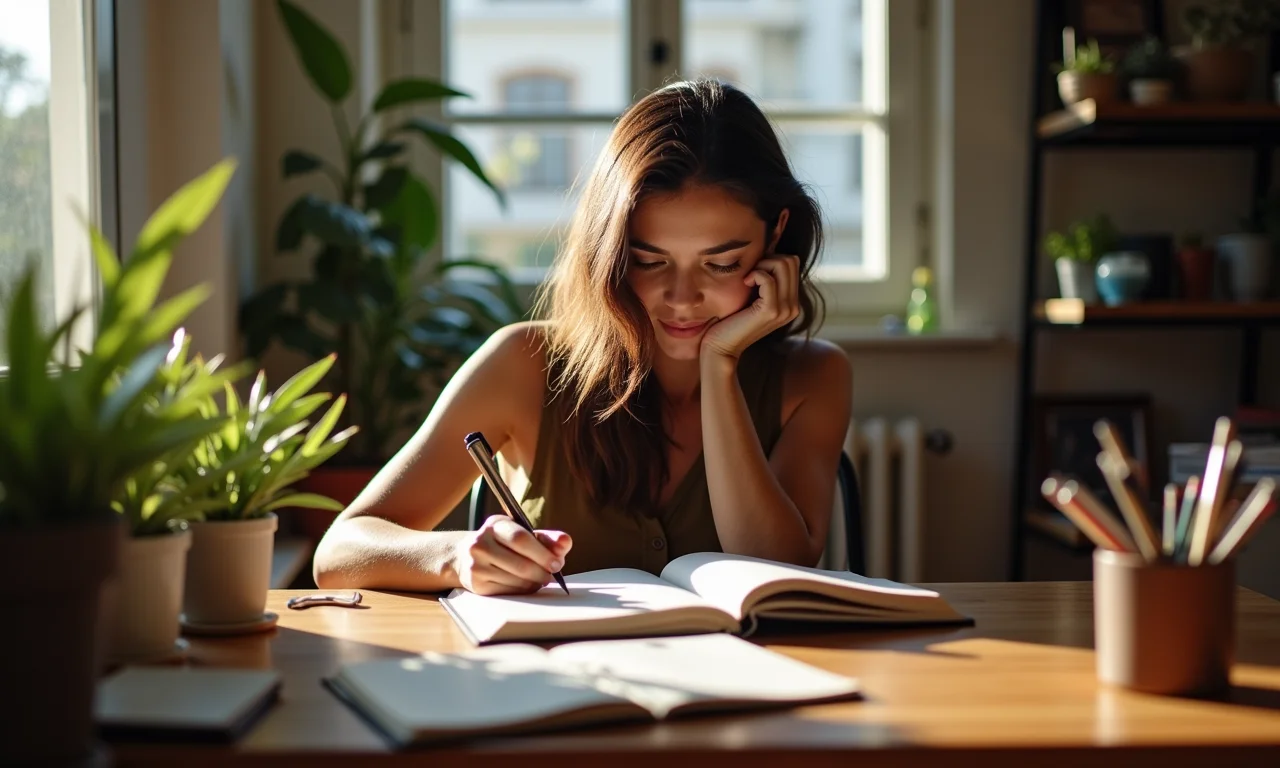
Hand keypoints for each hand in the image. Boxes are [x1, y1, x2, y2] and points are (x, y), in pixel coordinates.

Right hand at [452, 516, 572, 595]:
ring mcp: (476, 565)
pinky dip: (523, 590)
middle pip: (520, 564)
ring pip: (516, 580)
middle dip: (542, 572)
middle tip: (551, 575)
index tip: (558, 563)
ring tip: (540, 579)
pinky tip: (526, 584)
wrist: (466, 556)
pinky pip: (508, 591)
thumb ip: (546, 538)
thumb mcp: (522, 534)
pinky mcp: (476, 584)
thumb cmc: (503, 544)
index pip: (521, 539)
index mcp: (495, 525)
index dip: (543, 553)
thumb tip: (566, 542)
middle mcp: (480, 544)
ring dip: (534, 583)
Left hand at [700, 254, 800, 361]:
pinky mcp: (771, 311)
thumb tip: (767, 249)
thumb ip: (765, 279)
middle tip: (750, 273)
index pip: (792, 262)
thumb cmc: (731, 319)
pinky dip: (755, 274)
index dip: (772, 259)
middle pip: (791, 261)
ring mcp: (785, 309)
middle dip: (768, 259)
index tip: (754, 271)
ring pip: (783, 265)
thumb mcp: (753, 296)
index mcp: (791, 302)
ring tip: (748, 279)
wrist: (721, 346)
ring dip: (761, 266)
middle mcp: (793, 306)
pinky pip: (769, 279)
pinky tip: (745, 283)